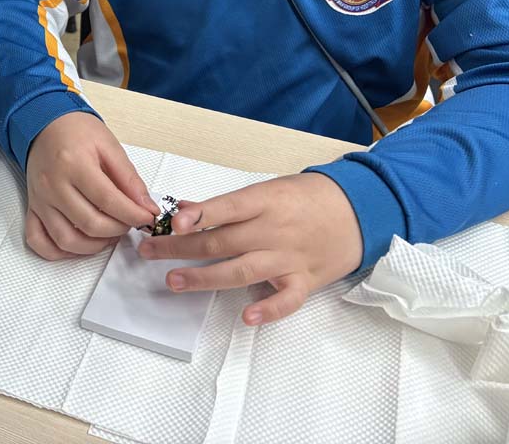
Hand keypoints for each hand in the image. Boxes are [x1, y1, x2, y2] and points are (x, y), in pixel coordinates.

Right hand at [24, 111, 155, 259]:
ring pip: (66, 240)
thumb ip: (129, 179)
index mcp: (74, 165)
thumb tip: (146, 207)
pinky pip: (38, 241)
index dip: (133, 215)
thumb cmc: (76, 131)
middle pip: (90, 224)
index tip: (147, 217)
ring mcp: (40, 200)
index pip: (108, 201)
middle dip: (118, 229)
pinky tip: (79, 244)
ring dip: (94, 246)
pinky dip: (58, 252)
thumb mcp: (109, 146)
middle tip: (130, 222)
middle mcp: (53, 185)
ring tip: (109, 234)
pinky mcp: (32, 208)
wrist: (44, 124)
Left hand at [138, 173, 363, 325]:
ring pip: (242, 270)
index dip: (198, 215)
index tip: (172, 223)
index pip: (226, 208)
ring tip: (174, 281)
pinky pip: (286, 299)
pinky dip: (269, 309)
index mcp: (264, 201)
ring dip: (206, 278)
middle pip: (222, 242)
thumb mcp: (268, 190)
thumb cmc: (305, 197)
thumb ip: (228, 205)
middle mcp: (273, 230)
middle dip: (181, 248)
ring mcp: (289, 257)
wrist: (359, 209)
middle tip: (149, 251)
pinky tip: (247, 317)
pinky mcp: (305, 280)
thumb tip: (187, 212)